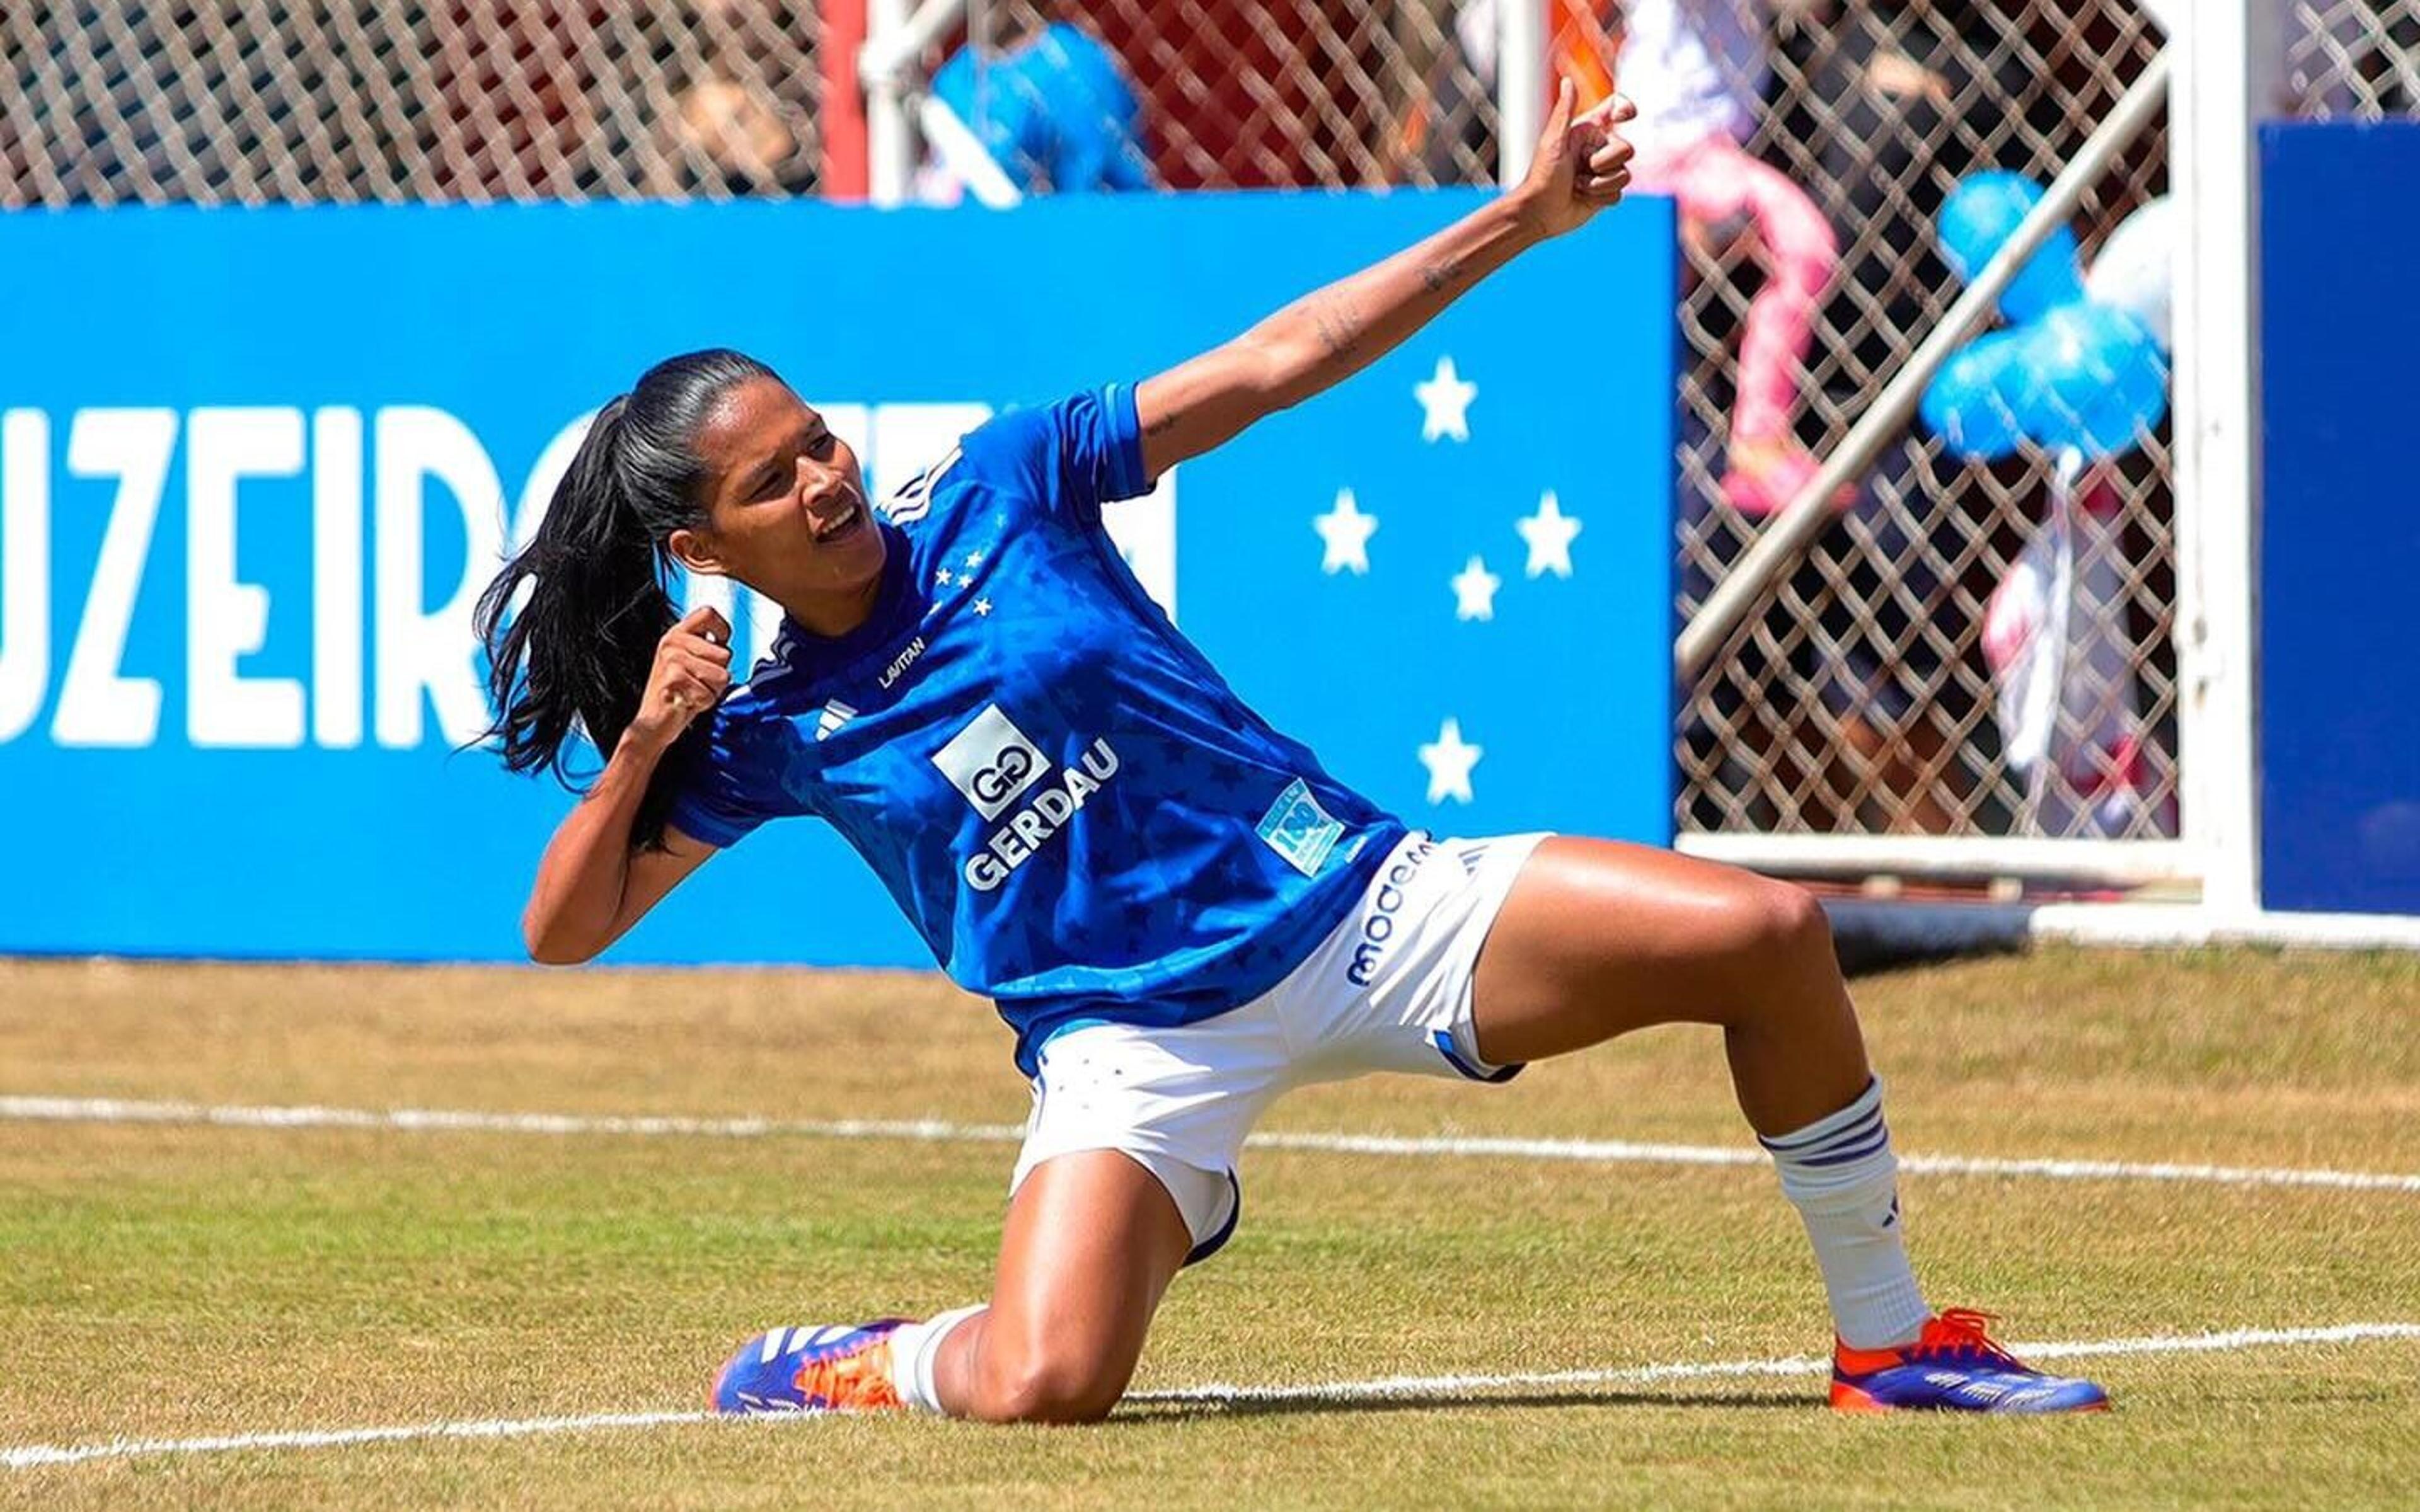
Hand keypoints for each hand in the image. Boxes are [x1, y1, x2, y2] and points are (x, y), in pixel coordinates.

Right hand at [629, 605, 732, 747]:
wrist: (653, 723)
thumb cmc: (676, 694)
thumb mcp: (690, 663)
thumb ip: (706, 648)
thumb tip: (725, 643)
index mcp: (676, 634)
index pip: (707, 613)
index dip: (722, 630)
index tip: (719, 646)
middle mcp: (672, 642)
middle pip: (724, 654)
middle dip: (719, 675)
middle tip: (699, 683)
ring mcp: (671, 659)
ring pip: (721, 675)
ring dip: (713, 691)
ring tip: (693, 692)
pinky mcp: (673, 679)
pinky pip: (710, 693)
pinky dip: (704, 703)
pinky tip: (687, 702)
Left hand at [1509, 80, 1637, 240]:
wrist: (1539, 212)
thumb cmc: (1542, 175)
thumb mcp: (1553, 141)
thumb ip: (1565, 111)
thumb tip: (1568, 80)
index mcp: (1588, 130)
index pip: (1615, 109)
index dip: (1625, 108)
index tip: (1625, 115)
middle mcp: (1599, 148)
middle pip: (1626, 149)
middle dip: (1603, 163)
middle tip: (1579, 169)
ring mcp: (1603, 171)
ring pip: (1625, 174)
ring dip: (1599, 184)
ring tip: (1578, 186)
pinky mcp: (1605, 192)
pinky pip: (1619, 193)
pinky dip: (1601, 198)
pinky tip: (1584, 198)